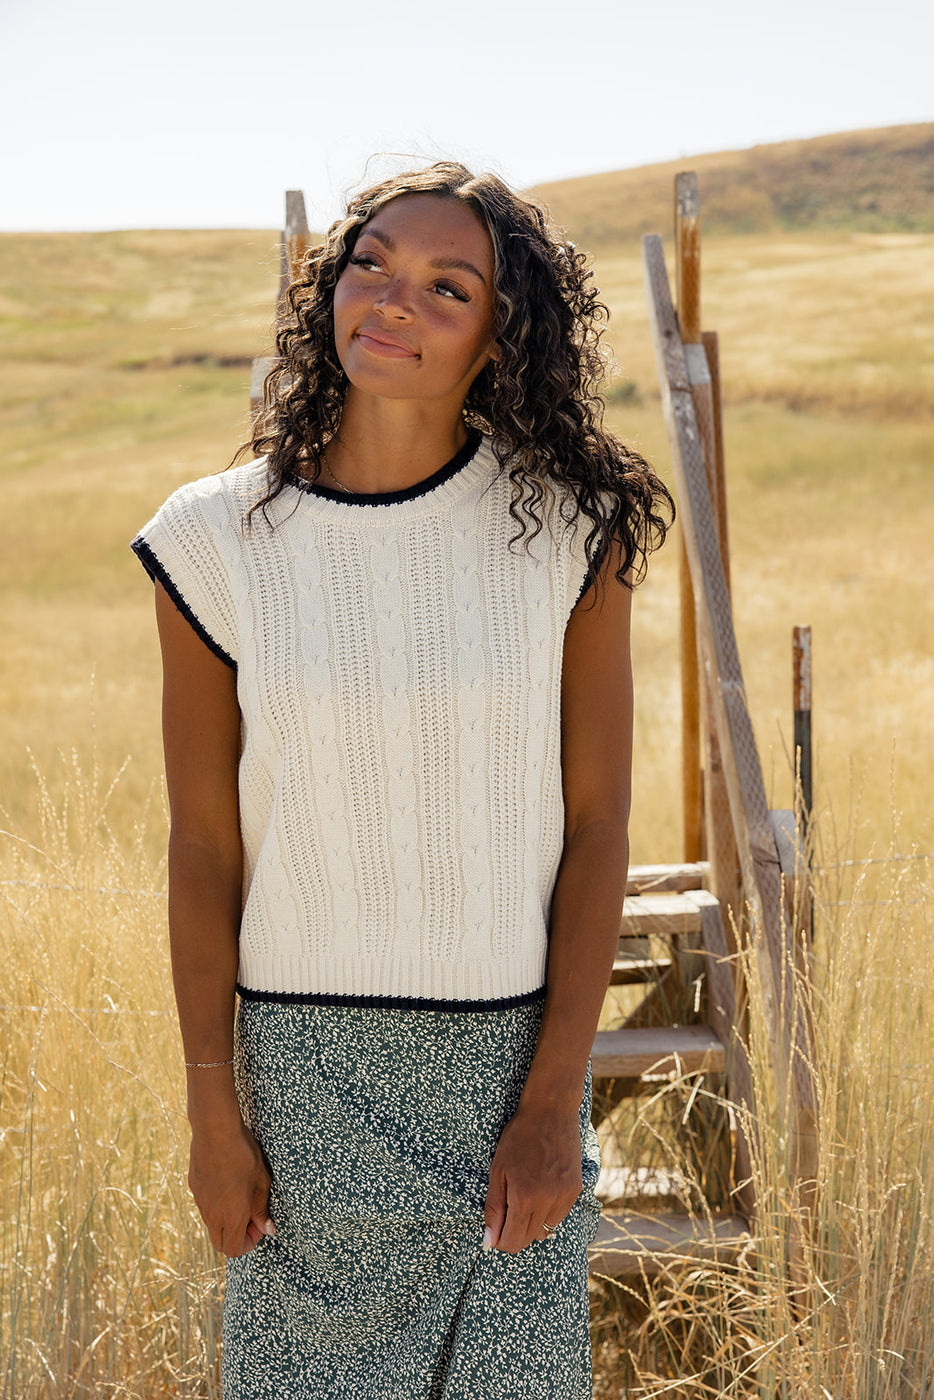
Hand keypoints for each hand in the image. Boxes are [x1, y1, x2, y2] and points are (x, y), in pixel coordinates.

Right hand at [188, 1116, 274, 1256]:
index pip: (234, 1250)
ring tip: (239, 1195)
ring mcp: (200, 1202)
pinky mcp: (194, 1188)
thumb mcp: (262, 1181)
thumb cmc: (244, 1155)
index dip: (250, 1242)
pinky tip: (226, 1180)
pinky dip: (216, 1204)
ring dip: (226, 1220)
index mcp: (232, 1217)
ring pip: (211, 1225)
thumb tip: (268, 1230)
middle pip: (220, 1244)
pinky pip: (204, 1206)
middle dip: (236, 1237)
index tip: (259, 1222)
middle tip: (250, 1214)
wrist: (215, 1131)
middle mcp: (213, 1215)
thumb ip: (262, 1209)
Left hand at [483, 1101, 582, 1253]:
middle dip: (514, 1232)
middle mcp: (548, 1201)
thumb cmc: (518, 1137)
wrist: (550, 1111)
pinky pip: (559, 1217)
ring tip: (524, 1196)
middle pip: (528, 1239)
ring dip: (531, 1223)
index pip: (513, 1242)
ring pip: (545, 1231)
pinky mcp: (576, 1190)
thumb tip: (489, 1243)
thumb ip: (493, 1209)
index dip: (500, 1241)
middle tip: (506, 1209)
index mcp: (524, 1197)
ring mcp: (565, 1196)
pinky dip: (547, 1213)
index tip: (495, 1230)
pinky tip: (540, 1191)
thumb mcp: (497, 1170)